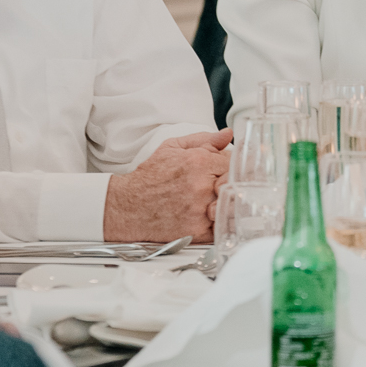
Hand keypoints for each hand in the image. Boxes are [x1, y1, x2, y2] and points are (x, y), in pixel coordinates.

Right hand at [101, 130, 231, 242]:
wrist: (129, 206)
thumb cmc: (150, 177)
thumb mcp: (173, 148)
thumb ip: (204, 140)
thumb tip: (227, 134)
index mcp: (199, 162)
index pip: (233, 162)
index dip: (230, 166)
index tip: (223, 170)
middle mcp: (201, 186)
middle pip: (236, 184)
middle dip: (231, 184)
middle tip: (221, 186)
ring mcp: (200, 210)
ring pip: (232, 206)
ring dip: (229, 203)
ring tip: (218, 201)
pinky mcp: (198, 231)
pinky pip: (222, 228)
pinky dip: (221, 223)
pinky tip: (211, 216)